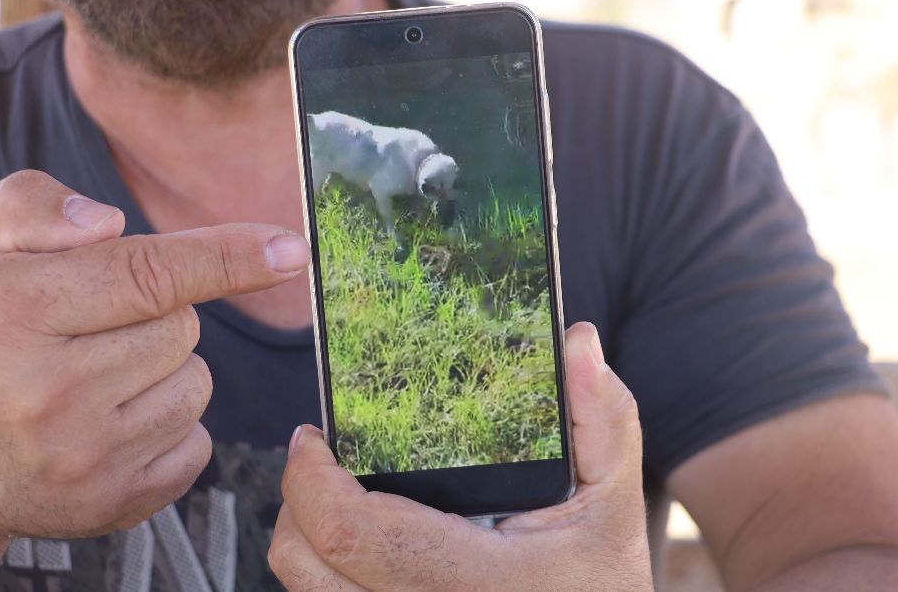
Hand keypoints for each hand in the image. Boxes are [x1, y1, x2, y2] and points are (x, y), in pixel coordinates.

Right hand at [0, 170, 308, 581]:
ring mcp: (83, 458)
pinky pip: (195, 441)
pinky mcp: (111, 504)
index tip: (292, 249)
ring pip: (195, 382)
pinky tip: (108, 422)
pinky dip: (168, 423)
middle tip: (90, 328)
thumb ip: (29, 206)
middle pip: (182, 326)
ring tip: (91, 377)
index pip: (150, 273)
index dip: (229, 257)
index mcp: (13, 312)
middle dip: (153, 314)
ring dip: (162, 369)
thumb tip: (109, 223)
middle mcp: (48, 392)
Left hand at [268, 322, 651, 590]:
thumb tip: (578, 339)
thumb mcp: (613, 495)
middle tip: (315, 457)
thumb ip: (601, 416)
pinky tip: (358, 536)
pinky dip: (327, 569)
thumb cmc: (599, 575)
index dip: (313, 480)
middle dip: (296, 502)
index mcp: (476, 577)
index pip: (357, 534)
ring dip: (305, 537)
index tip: (313, 437)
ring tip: (331, 492)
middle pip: (309, 567)